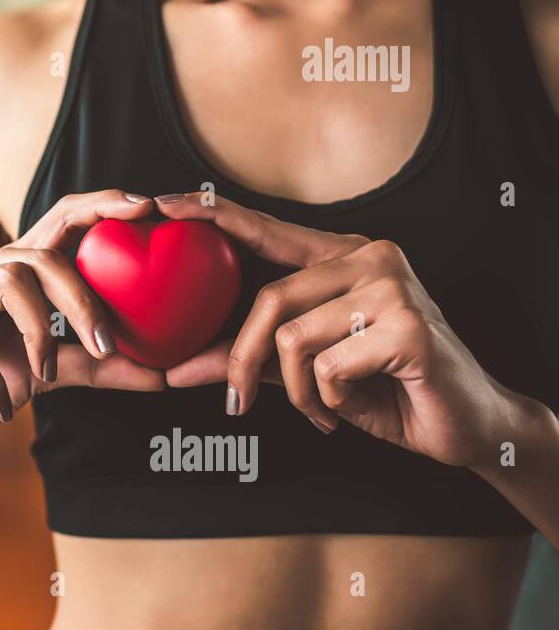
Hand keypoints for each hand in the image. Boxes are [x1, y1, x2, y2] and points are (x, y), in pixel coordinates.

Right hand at [0, 190, 165, 440]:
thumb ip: (94, 368)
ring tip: (42, 380)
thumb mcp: (42, 377)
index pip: (61, 222)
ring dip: (38, 336)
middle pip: (42, 255)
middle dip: (83, 298)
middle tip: (108, 346)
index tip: (149, 209)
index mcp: (13, 271)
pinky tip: (0, 407)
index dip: (102, 206)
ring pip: (10, 282)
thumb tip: (161, 374)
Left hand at [156, 192, 514, 469]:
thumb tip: (174, 369)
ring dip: (298, 392)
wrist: (466, 427)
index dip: (215, 214)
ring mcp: (393, 287)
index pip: (269, 230)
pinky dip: (330, 402)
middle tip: (234, 404)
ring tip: (324, 409)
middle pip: (270, 299)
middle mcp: (370, 258)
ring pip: (293, 339)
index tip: (162, 203)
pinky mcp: (408, 326)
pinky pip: (328, 368)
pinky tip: (359, 405)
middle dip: (241, 360)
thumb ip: (249, 359)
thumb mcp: (307, 371)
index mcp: (345, 257)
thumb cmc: (384, 391)